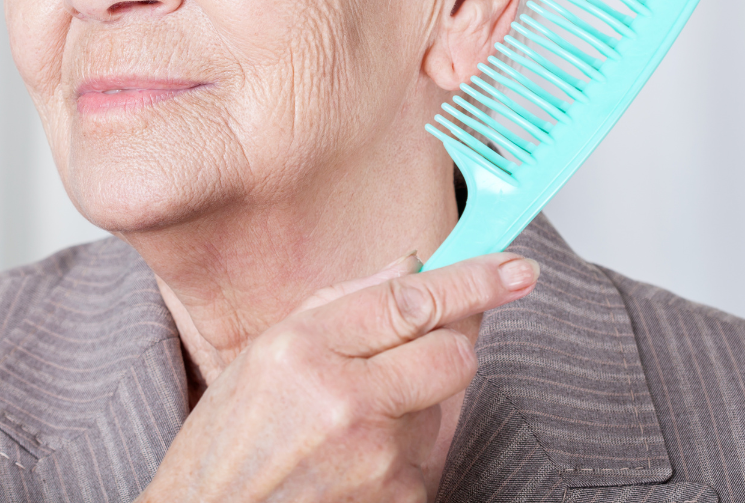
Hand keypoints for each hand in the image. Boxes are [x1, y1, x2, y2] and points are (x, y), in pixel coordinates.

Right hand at [138, 253, 539, 502]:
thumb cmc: (229, 442)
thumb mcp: (263, 355)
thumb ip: (342, 303)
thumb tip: (411, 265)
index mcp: (303, 349)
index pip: (412, 301)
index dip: (474, 281)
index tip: (516, 269)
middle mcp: (345, 401)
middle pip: (453, 355)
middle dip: (444, 348)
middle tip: (408, 356)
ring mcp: (376, 461)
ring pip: (440, 409)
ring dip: (411, 408)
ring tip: (346, 427)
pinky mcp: (397, 502)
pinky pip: (426, 460)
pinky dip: (401, 456)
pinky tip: (350, 464)